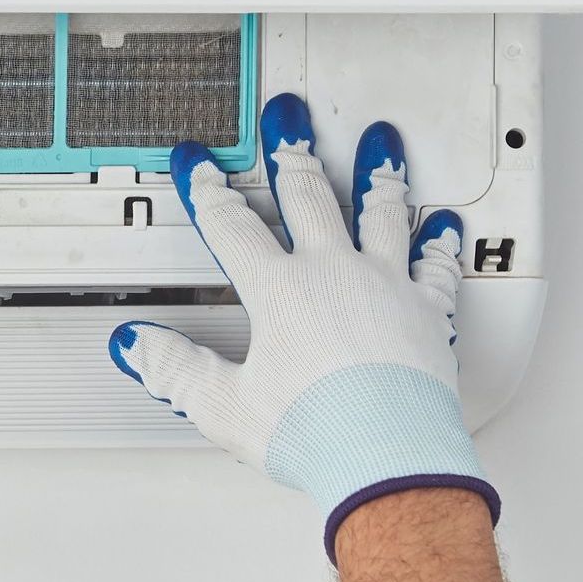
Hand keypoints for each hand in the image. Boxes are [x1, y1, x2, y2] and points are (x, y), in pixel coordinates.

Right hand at [108, 93, 497, 558]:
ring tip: (377, 143)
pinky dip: (439, 243)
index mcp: (280, 293)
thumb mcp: (224, 406)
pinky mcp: (427, 314)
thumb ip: (176, 369)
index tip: (199, 164)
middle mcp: (335, 276)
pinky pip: (435, 267)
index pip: (232, 226)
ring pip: (380, 215)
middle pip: (308, 199)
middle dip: (289, 154)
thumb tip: (138, 345)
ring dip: (375, 176)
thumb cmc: (314, 435)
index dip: (208, 191)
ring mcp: (386, 288)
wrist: (390, 462)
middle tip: (287, 119)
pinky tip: (445, 224)